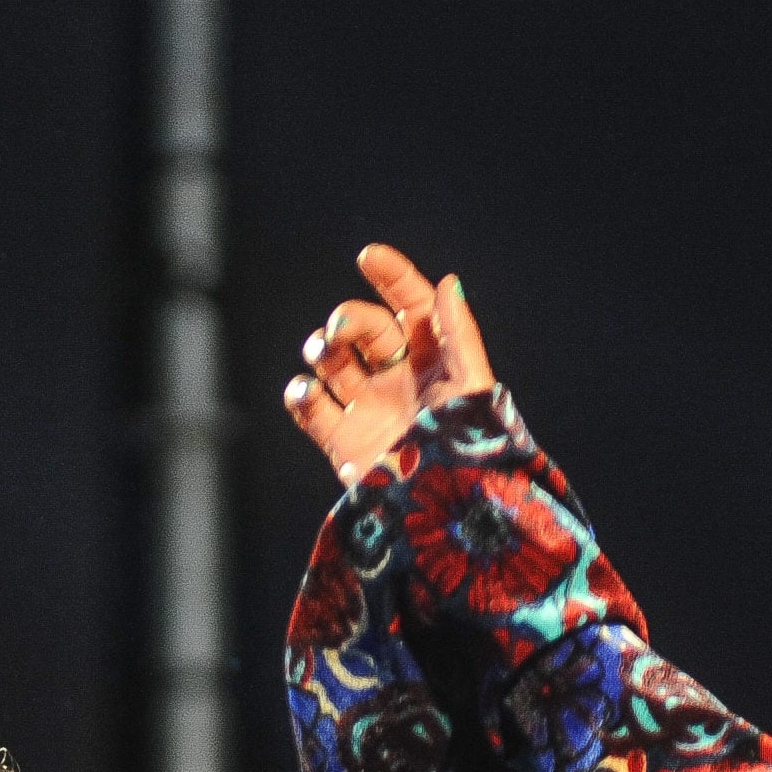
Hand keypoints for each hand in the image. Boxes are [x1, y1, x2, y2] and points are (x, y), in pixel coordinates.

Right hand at [281, 244, 496, 486]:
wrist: (439, 515)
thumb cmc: (467, 450)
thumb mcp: (472, 387)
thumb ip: (458, 333)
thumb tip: (446, 281)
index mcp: (434, 360)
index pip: (410, 305)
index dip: (392, 277)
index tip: (368, 257)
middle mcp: (398, 379)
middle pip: (364, 328)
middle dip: (348, 319)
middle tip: (340, 331)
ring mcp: (367, 408)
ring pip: (331, 360)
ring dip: (321, 348)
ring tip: (324, 356)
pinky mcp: (341, 441)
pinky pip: (309, 406)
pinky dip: (300, 394)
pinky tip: (307, 393)